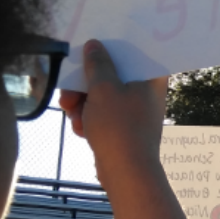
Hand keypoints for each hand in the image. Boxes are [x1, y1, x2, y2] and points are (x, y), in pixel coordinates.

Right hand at [59, 40, 167, 188]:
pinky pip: (104, 115)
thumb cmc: (119, 126)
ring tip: (74, 117)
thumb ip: (97, 63)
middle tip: (68, 96)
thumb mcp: (103, 88)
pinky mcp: (125, 129)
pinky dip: (91, 120)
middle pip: (111, 76)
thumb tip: (95, 44)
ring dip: (83, 105)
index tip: (88, 47)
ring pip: (103, 97)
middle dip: (85, 87)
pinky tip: (81, 131)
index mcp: (152, 77)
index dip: (108, 49)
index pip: (131, 52)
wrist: (127, 174)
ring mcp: (136, 112)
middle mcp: (147, 92)